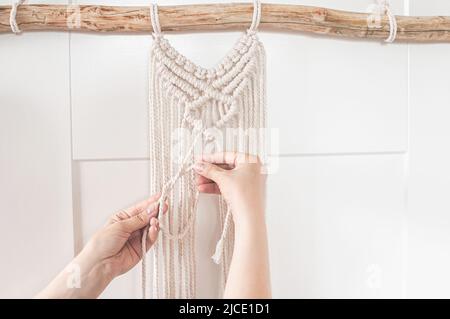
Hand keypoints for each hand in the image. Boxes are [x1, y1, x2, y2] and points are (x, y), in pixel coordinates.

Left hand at [36, 194, 166, 298]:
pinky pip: (150, 239)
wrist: (99, 264)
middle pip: (147, 217)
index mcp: (123, 218)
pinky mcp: (141, 248)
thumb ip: (139, 219)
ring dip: (154, 223)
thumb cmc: (101, 244)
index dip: (150, 203)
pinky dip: (153, 233)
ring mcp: (136, 238)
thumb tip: (151, 210)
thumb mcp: (120, 226)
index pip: (140, 208)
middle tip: (163, 207)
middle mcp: (131, 227)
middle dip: (155, 212)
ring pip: (150, 228)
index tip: (160, 197)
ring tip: (155, 220)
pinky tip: (153, 229)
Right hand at [194, 152, 265, 225]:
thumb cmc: (245, 196)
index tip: (201, 160)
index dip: (211, 158)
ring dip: (211, 179)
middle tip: (199, 171)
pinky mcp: (244, 192)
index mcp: (250, 160)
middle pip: (226, 166)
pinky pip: (228, 185)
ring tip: (199, 181)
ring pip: (226, 176)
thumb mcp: (223, 178)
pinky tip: (205, 188)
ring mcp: (248, 181)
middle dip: (210, 171)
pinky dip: (217, 186)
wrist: (249, 217)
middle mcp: (251, 169)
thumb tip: (201, 165)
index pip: (227, 155)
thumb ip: (209, 170)